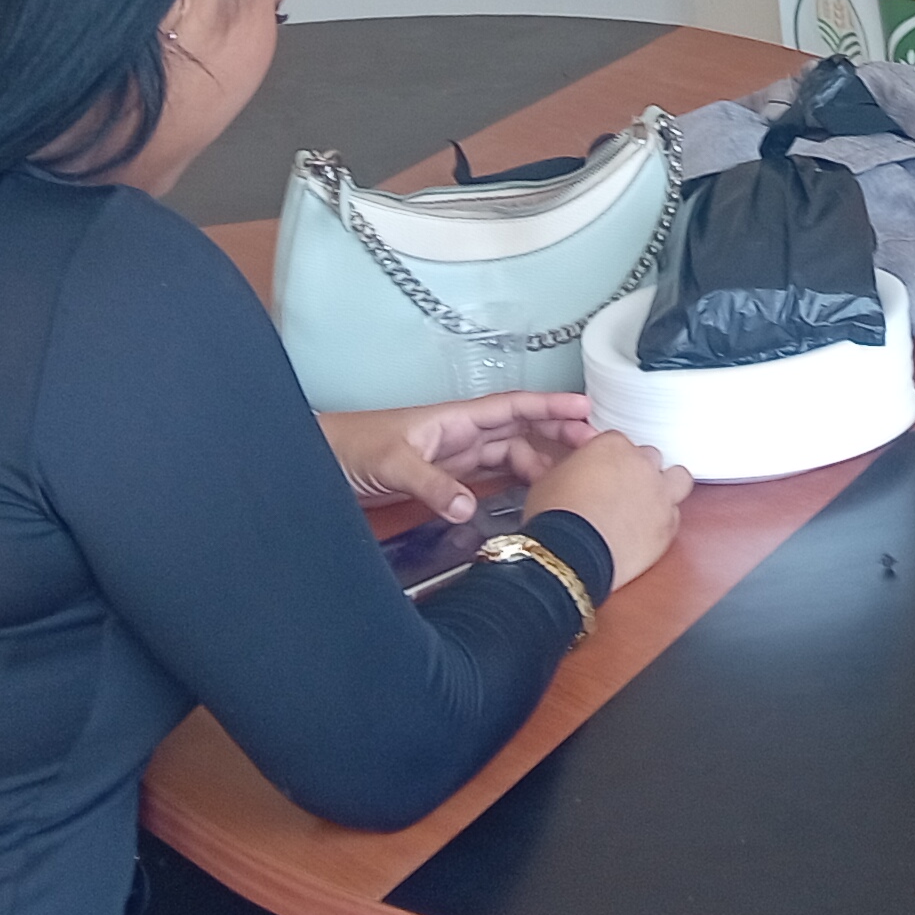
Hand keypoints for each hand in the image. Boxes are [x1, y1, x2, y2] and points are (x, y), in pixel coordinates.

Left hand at [322, 394, 592, 522]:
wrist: (318, 463)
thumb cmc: (351, 447)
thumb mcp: (393, 463)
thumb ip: (431, 485)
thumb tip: (469, 508)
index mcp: (456, 419)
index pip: (513, 407)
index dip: (550, 406)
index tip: (586, 410)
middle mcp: (461, 435)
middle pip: (521, 432)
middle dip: (558, 436)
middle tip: (595, 451)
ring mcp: (455, 458)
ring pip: (510, 456)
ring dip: (541, 463)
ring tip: (572, 480)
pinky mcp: (445, 480)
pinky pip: (490, 479)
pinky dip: (516, 485)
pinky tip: (533, 497)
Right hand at [523, 428, 691, 589]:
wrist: (570, 553)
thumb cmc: (556, 516)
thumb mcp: (549, 478)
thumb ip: (573, 467)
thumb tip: (577, 473)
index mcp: (612, 445)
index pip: (619, 442)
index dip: (610, 460)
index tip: (604, 473)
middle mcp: (641, 463)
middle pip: (650, 457)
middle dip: (639, 470)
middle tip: (624, 489)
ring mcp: (659, 493)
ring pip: (678, 478)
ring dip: (667, 486)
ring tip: (650, 501)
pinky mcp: (668, 524)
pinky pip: (675, 515)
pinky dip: (665, 520)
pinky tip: (649, 529)